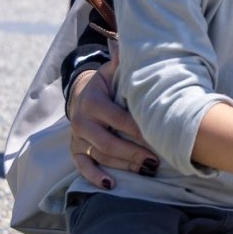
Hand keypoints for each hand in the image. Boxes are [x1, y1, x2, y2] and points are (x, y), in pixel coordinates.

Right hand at [70, 60, 159, 189]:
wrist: (81, 94)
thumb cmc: (106, 84)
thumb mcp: (112, 71)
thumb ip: (121, 63)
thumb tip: (128, 48)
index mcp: (93, 102)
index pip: (118, 118)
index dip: (137, 129)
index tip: (157, 136)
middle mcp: (81, 121)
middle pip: (108, 142)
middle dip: (133, 153)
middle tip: (156, 160)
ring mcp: (77, 138)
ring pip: (100, 156)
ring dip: (124, 165)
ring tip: (148, 170)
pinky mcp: (75, 150)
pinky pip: (82, 166)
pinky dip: (95, 177)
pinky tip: (111, 185)